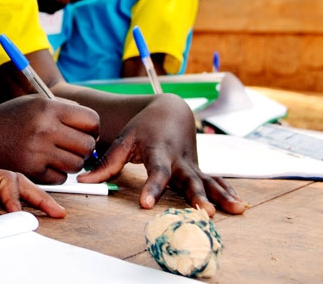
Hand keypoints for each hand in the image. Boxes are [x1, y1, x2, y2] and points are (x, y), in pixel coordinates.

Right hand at [0, 95, 99, 183]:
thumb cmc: (8, 119)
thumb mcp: (33, 103)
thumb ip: (63, 109)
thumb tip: (93, 125)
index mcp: (47, 108)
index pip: (91, 120)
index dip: (92, 128)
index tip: (84, 131)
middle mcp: (44, 129)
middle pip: (87, 145)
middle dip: (84, 148)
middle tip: (72, 146)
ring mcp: (38, 152)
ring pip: (77, 165)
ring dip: (71, 163)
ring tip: (58, 155)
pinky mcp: (31, 172)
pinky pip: (60, 178)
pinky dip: (56, 174)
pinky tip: (44, 164)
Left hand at [78, 93, 245, 215]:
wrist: (170, 111)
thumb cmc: (143, 128)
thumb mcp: (123, 141)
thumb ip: (105, 163)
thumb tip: (82, 181)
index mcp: (158, 151)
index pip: (156, 172)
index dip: (152, 188)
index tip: (146, 204)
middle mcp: (179, 160)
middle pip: (188, 180)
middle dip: (197, 196)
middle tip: (204, 212)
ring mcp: (192, 165)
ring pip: (208, 181)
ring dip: (220, 196)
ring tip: (235, 210)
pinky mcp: (200, 169)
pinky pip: (215, 181)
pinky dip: (227, 192)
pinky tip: (239, 207)